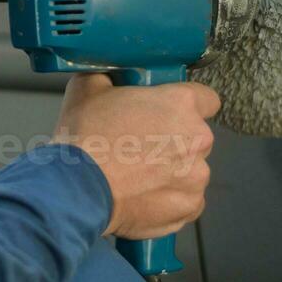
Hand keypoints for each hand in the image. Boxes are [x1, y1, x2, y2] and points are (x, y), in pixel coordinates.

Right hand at [53, 73, 219, 238]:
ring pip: (191, 170)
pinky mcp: (189, 207)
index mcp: (181, 104)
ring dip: (172, 171)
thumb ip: (111, 75)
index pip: (206, 98)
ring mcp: (196, 176)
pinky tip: (142, 195)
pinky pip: (185, 200)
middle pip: (196, 136)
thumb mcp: (88, 87)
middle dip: (175, 140)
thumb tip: (110, 73)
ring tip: (137, 175)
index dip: (187, 104)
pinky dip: (168, 199)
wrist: (76, 189)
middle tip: (141, 145)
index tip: (170, 112)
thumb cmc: (85, 139)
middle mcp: (197, 139)